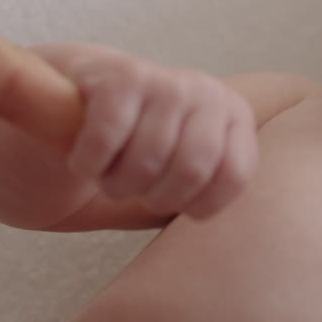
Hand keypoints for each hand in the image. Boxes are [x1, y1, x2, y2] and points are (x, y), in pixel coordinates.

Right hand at [36, 43, 257, 217]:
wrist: (84, 97)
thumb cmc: (138, 148)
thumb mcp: (185, 169)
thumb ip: (211, 191)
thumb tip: (237, 245)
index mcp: (234, 116)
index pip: (234, 176)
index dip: (199, 205)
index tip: (176, 203)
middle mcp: (207, 92)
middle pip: (192, 170)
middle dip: (154, 195)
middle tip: (135, 190)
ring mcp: (166, 80)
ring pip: (146, 161)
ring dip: (116, 183)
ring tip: (109, 174)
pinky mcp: (120, 76)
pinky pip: (107, 139)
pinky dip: (88, 163)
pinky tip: (84, 160)